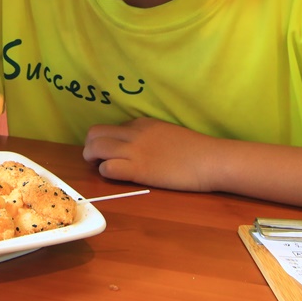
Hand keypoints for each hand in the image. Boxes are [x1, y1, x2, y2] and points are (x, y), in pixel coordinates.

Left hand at [83, 118, 216, 192]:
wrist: (211, 159)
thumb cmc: (196, 150)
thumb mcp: (168, 134)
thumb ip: (151, 137)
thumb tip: (141, 146)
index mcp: (142, 123)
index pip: (111, 128)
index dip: (108, 141)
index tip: (113, 153)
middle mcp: (134, 133)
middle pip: (94, 133)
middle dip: (90, 147)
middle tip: (98, 161)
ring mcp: (135, 151)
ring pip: (95, 148)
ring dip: (92, 159)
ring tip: (101, 168)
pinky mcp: (138, 170)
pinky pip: (107, 168)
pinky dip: (105, 173)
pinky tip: (117, 176)